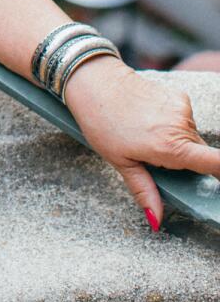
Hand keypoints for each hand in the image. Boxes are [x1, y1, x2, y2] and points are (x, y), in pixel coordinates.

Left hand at [61, 54, 219, 229]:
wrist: (94, 81)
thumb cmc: (102, 122)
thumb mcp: (120, 162)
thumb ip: (144, 190)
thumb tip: (157, 220)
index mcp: (170, 147)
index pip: (214, 162)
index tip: (219, 185)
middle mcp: (181, 126)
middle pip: (197, 153)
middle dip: (183, 161)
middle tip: (153, 157)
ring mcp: (182, 108)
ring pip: (190, 136)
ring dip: (176, 141)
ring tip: (145, 133)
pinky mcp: (179, 95)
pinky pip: (183, 119)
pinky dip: (172, 123)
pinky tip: (149, 118)